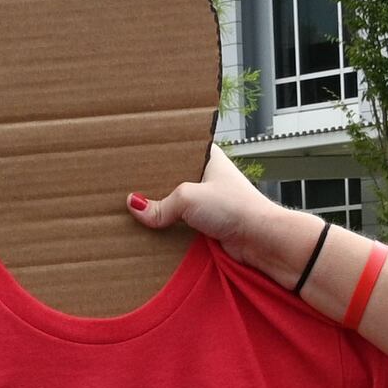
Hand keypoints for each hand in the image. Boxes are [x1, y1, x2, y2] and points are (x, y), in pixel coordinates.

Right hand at [127, 149, 296, 276]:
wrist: (261, 239)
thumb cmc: (234, 208)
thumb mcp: (188, 199)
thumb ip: (159, 205)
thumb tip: (134, 207)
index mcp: (207, 157)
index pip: (175, 148)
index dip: (155, 152)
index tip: (131, 155)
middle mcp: (207, 176)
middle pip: (171, 177)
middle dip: (153, 184)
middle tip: (125, 184)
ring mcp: (208, 200)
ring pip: (175, 202)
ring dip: (160, 209)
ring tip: (132, 208)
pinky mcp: (207, 223)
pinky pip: (181, 222)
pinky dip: (169, 226)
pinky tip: (150, 228)